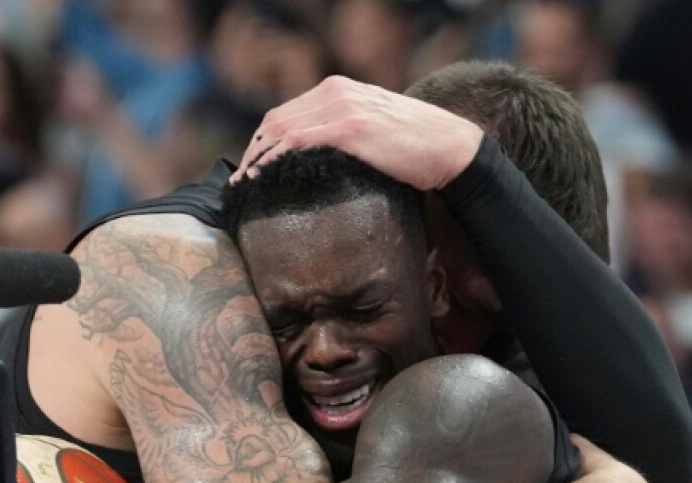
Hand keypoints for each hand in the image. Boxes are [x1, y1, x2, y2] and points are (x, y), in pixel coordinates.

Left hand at [231, 76, 482, 190]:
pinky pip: (297, 141)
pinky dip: (274, 159)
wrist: (451, 148)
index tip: (250, 167)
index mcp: (340, 89)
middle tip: (240, 181)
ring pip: (281, 129)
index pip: (286, 112)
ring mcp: (342, 108)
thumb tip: (319, 159)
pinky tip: (262, 177)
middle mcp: (336, 92)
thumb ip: (346, 132)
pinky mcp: (350, 128)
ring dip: (256, 158)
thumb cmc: (418, 146)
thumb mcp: (375, 128)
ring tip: (244, 184)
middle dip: (253, 151)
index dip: (262, 141)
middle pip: (276, 120)